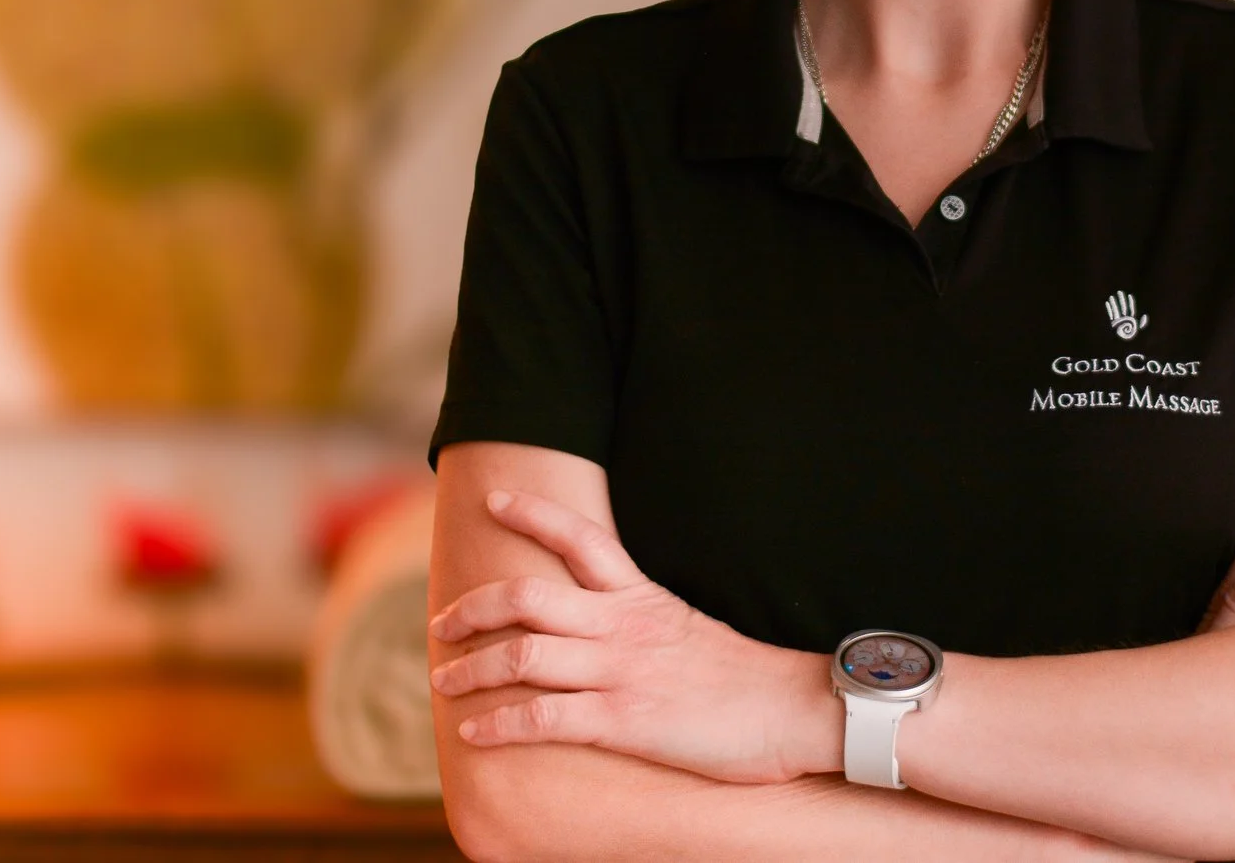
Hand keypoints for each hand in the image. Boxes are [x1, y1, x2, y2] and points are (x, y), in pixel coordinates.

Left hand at [428, 489, 829, 783]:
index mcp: (640, 596)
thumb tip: (606, 625)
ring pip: (523, 656)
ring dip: (471, 669)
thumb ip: (641, 620)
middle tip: (441, 622)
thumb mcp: (686, 627)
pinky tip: (473, 735)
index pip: (579, 538)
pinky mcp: (624, 719)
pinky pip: (544, 719)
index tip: (493, 500)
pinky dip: (499, 725)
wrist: (792, 707)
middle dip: (473, 607)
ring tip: (444, 681)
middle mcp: (622, 626)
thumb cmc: (744, 675)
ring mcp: (621, 671)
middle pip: (528, 596)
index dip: (531, 514)